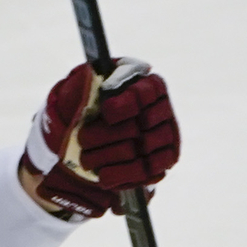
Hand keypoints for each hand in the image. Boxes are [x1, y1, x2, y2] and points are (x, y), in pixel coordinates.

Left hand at [21, 59, 178, 217]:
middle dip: (104, 136)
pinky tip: (102, 175)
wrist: (98, 133)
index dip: (127, 104)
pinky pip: (145, 173)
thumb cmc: (96, 104)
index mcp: (150, 87)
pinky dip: (120, 175)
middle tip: (81, 139)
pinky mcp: (162, 162)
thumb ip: (93, 77)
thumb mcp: (90, 85)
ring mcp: (165, 138)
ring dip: (105, 157)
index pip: (146, 93)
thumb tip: (91, 71)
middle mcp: (162, 111)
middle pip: (136, 127)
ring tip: (85, 159)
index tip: (107, 112)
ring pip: (136, 151)